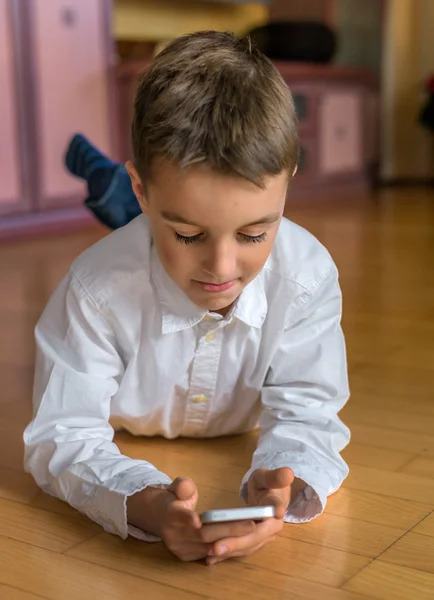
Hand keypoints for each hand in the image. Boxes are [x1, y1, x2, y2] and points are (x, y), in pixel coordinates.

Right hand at [127, 477, 255, 561]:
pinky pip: (207, 554)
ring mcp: (180, 549)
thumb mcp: (175, 486)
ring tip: (251, 532)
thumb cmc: (172, 497)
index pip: (188, 520)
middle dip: (229, 531)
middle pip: (204, 535)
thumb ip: (182, 486)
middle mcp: (174, 536)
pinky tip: (240, 541)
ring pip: (208, 547)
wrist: (156, 516)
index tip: (223, 519)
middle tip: (252, 524)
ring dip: (230, 541)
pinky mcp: (186, 557)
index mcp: (171, 516)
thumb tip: (186, 488)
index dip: (206, 521)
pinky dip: (224, 547)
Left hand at [206, 467, 293, 565]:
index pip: (267, 523)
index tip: (246, 531)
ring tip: (209, 554)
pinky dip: (225, 555)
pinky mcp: (252, 542)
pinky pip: (239, 549)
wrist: (269, 494)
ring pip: (245, 548)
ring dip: (228, 552)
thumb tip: (288, 473)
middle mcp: (271, 530)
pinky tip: (209, 559)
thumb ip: (276, 477)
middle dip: (235, 544)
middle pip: (253, 539)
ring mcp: (262, 538)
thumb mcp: (268, 476)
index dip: (258, 529)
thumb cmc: (267, 483)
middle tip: (215, 548)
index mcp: (276, 514)